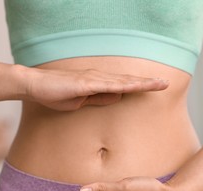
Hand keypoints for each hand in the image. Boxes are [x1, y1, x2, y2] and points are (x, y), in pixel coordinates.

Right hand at [23, 67, 168, 110]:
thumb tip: (118, 96)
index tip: (156, 88)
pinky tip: (136, 85)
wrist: (36, 86)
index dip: (141, 86)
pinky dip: (124, 85)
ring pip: (122, 81)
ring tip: (159, 84)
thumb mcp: (82, 101)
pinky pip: (108, 85)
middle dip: (148, 82)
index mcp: (98, 84)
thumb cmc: (57, 94)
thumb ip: (100, 99)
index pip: (124, 85)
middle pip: (128, 81)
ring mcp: (93, 79)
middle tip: (166, 83)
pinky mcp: (85, 83)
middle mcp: (99, 78)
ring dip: (141, 82)